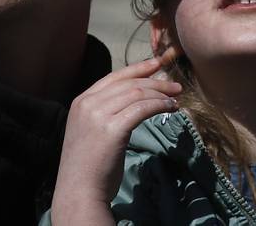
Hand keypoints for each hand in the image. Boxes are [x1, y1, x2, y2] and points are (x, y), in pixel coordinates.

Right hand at [50, 56, 180, 224]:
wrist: (79, 191)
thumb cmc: (88, 166)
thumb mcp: (90, 130)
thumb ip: (104, 112)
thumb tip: (132, 99)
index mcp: (81, 101)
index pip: (114, 77)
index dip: (138, 69)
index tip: (156, 64)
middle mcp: (88, 103)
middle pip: (128, 83)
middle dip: (155, 81)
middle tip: (175, 85)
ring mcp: (98, 115)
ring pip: (137, 93)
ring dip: (160, 94)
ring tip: (176, 98)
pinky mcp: (112, 128)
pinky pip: (142, 108)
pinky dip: (159, 105)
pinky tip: (170, 108)